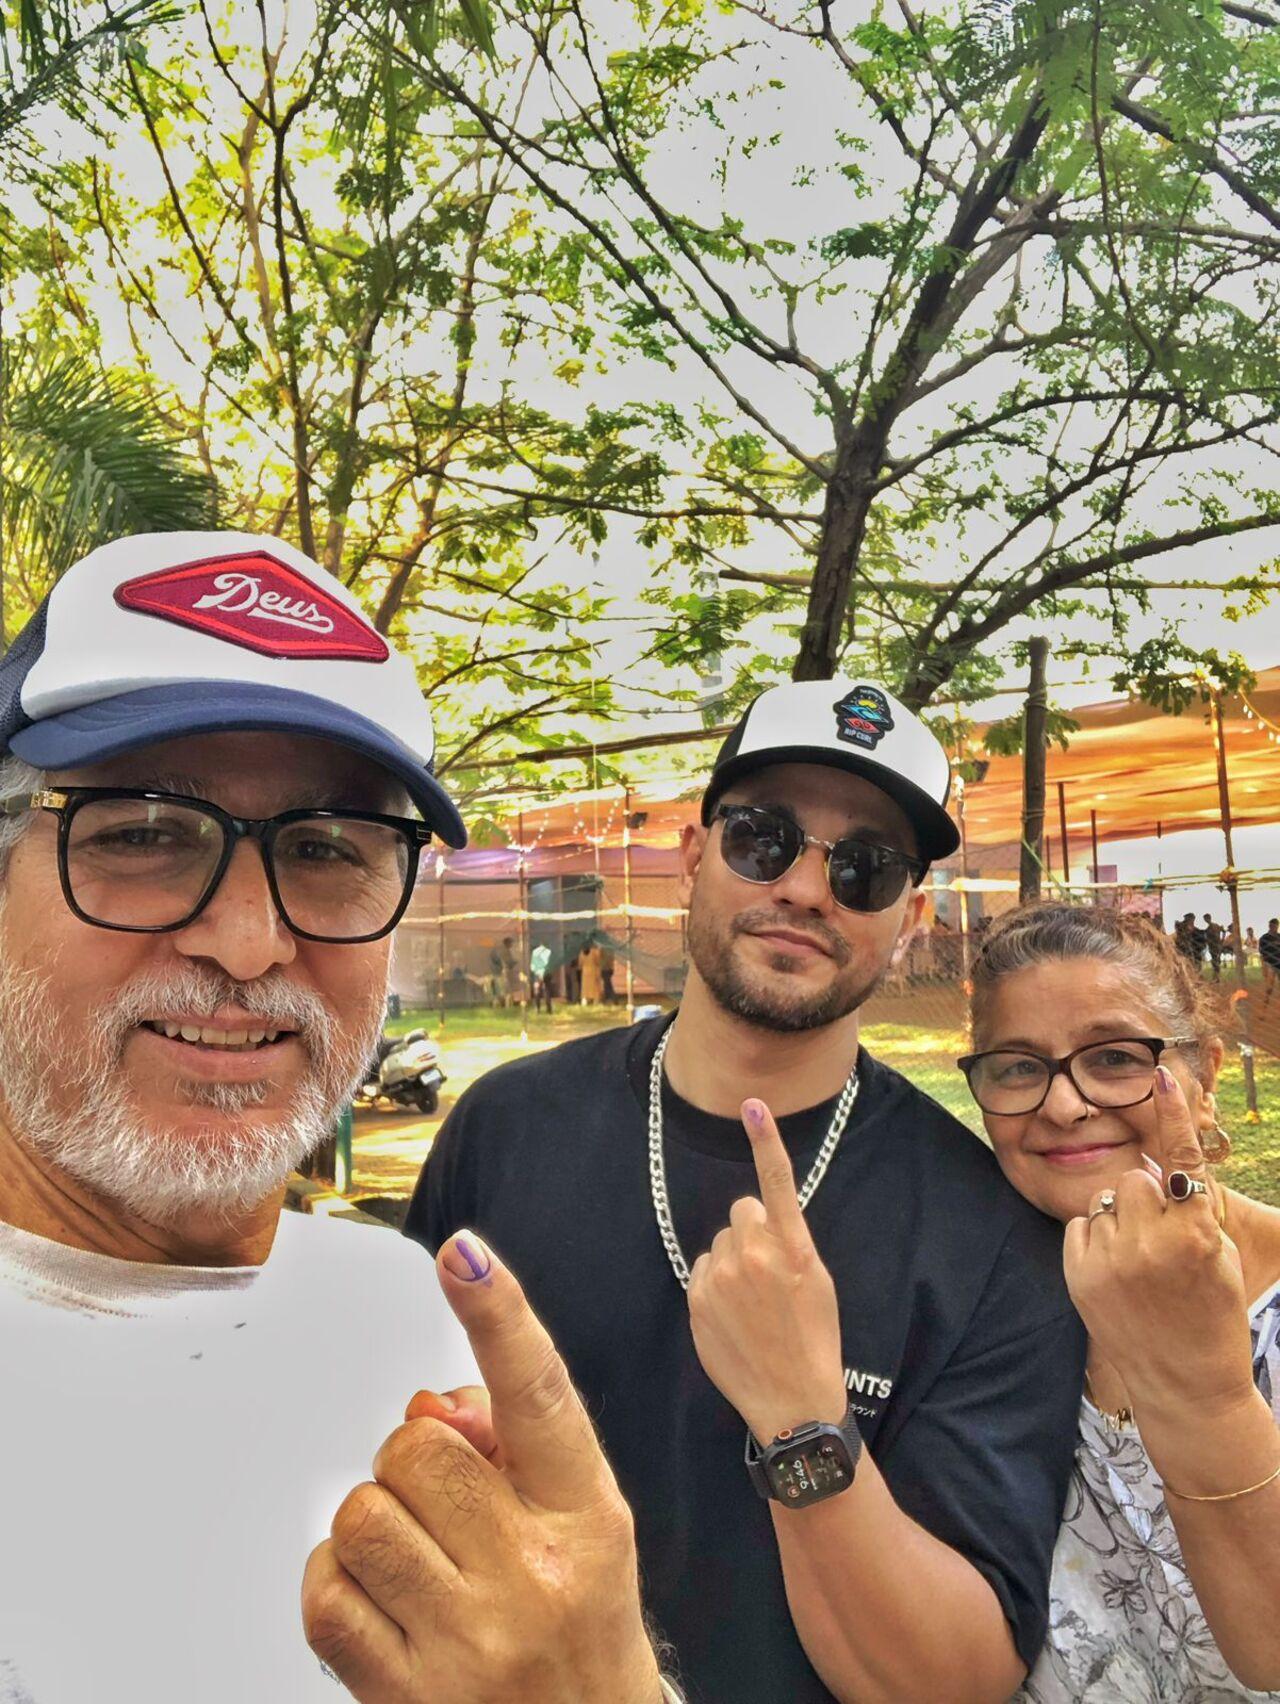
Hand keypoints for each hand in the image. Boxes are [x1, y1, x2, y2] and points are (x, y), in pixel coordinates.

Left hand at [302, 1231, 663, 1703]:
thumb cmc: (580, 1620)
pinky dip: (337, 1582)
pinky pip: (325, 1590)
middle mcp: (533, 1573)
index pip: (539, 1394)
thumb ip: (514, 1444)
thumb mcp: (581, 1521)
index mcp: (586, 1514)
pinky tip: (382, 1599)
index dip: (499, 1315)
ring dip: (375, 1523)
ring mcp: (468, 1639)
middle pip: (416, 1448)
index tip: (465, 1255)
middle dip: (413, 1462)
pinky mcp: (404, 1695)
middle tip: (445, 1505)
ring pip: (362, 1512)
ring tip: (418, 1559)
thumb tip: (431, 1405)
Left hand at [687, 1099, 845, 1444]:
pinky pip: (704, 1270)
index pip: (776, 1183)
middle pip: (741, 1213)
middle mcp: (753, 1256)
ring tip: (753, 1303)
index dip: (766, 1140)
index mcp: (792, 1249)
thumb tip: (759, 1218)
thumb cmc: (814, 1339)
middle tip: (769, 1272)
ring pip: (721, 1243)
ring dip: (733, 1260)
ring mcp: (721, 1278)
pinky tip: (734, 1316)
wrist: (792, 1399)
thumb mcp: (817, 1282)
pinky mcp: (697, 1299)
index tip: (754, 1105)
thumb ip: (788, 1242)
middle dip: (751, 1231)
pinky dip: (715, 1284)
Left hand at [1064, 1065, 1252, 1420]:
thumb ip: (1193, 1211)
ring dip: (1120, 1220)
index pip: (1183, 1161)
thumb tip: (1164, 1171)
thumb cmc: (1212, 1315)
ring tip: (1139, 1262)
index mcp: (1193, 1237)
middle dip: (1147, 1198)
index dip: (1173, 1114)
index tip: (1159, 1072)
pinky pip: (1081, 1225)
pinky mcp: (1077, 1275)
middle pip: (1135, 1179)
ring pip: (1106, 1201)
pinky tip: (1116, 1272)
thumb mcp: (1219, 1258)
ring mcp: (1108, 1261)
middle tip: (1161, 1237)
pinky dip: (1095, 1239)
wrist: (1186, 1384)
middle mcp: (1148, 1244)